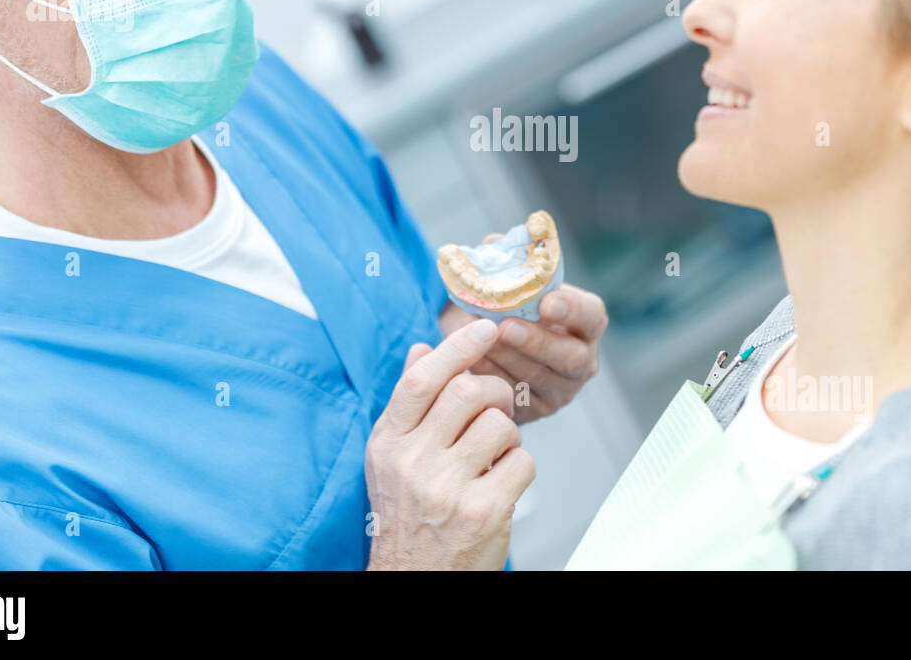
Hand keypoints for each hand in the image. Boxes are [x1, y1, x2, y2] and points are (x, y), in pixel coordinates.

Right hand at [365, 317, 535, 569]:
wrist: (414, 582)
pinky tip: (503, 482)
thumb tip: (422, 347)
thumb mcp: (393, 459)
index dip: (457, 347)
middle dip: (496, 392)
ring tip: (497, 453)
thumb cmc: (409, 517)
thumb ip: (409, 403)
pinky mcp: (482, 511)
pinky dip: (520, 467)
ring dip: (510, 434)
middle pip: (468, 392)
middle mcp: (412, 463)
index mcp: (388, 443)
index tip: (484, 328)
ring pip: (501, 424)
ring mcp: (447, 488)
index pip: (422, 379)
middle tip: (498, 408)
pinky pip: (522, 462)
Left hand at [440, 236, 607, 422]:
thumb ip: (504, 258)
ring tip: (476, 339)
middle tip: (504, 326)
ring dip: (505, 358)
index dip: (572, 309)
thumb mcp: (510, 281)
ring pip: (537, 380)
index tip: (546, 300)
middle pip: (570, 357)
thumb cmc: (509, 306)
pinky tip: (469, 362)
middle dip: (536, 342)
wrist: (489, 345)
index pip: (591, 316)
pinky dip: (490, 378)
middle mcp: (582, 360)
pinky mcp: (533, 411)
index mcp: (586, 323)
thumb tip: (492, 242)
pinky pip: (513, 398)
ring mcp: (559, 390)